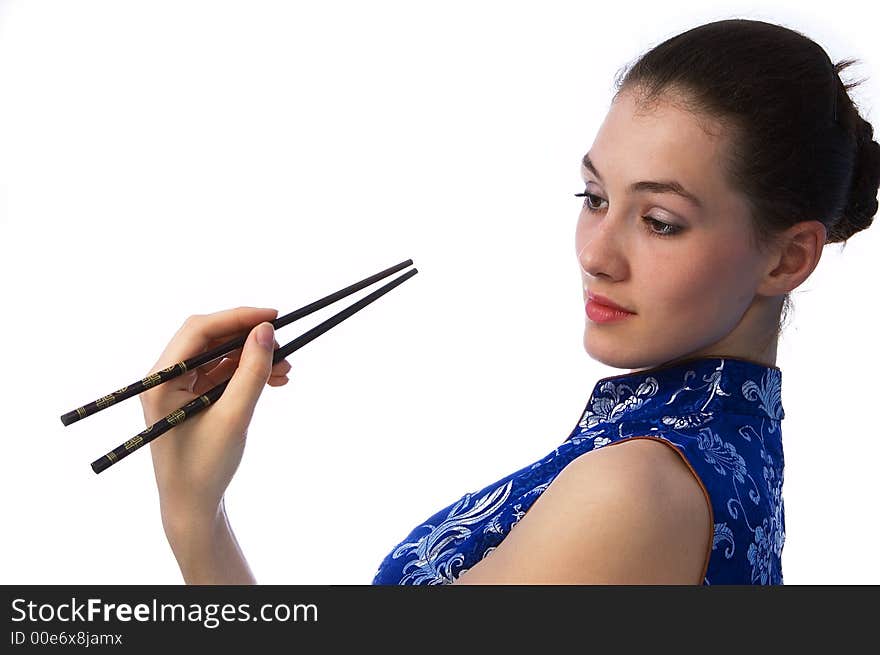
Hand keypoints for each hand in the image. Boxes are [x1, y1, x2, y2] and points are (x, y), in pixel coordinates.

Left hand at [139, 307, 291, 536]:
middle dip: (248, 338)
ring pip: (220, 356)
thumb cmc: (205, 468)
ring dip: (253, 358)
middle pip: (210, 339)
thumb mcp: (234, 417)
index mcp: (161, 381)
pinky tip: (275, 379)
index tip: (274, 317)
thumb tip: (266, 331)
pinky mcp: (194, 399)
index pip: (199, 331)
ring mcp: (180, 389)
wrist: (193, 507)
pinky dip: (248, 374)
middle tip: (282, 345)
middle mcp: (166, 379)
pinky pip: (224, 374)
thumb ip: (251, 372)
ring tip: (285, 368)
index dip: (238, 318)